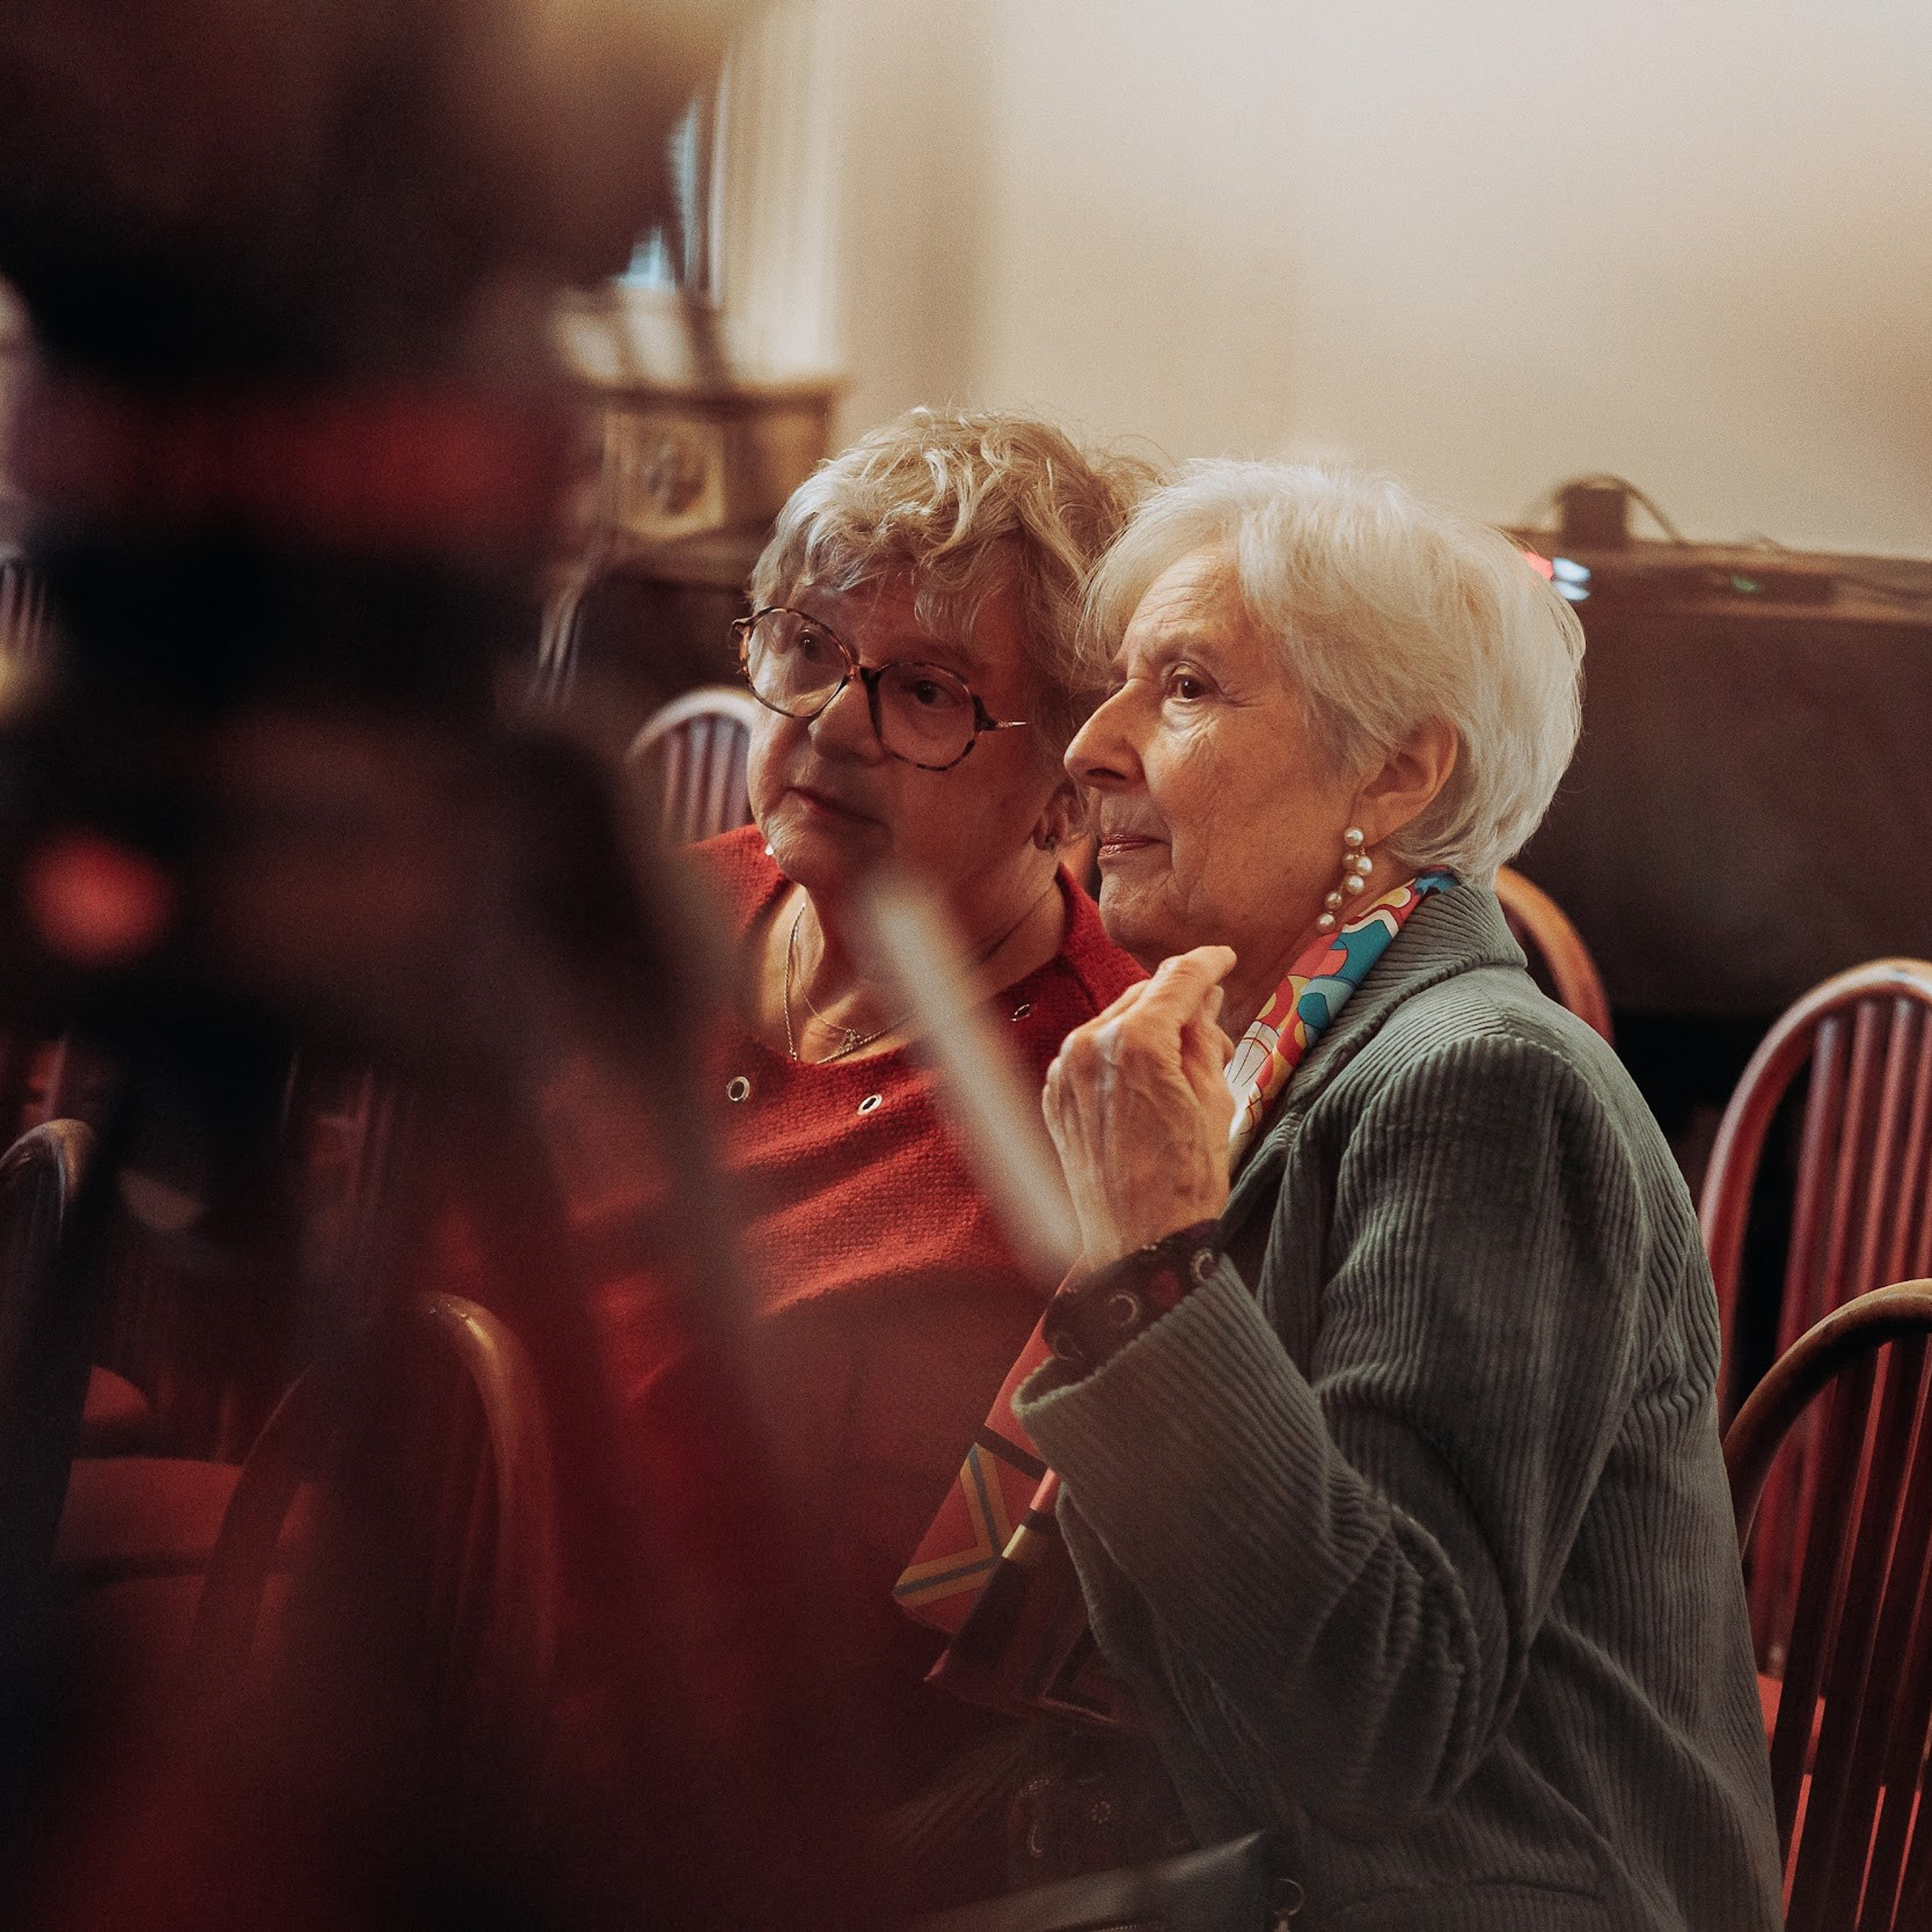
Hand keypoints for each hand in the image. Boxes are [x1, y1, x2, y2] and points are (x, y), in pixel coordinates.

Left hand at [1043, 946, 1237, 1264]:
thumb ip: (1203, 1040)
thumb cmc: (1185, 1183)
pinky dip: (1119, 1056)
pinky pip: (1091, 1054)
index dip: (1208, 963)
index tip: (1224, 959)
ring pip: (1115, 1022)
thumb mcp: (1215, 1101)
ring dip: (1148, 1030)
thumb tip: (1200, 1004)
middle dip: (1180, 1003)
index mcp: (1136, 1043)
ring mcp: (1065, 1072)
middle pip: (1144, 996)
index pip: (1178, 979)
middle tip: (1213, 1027)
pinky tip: (1146, 1086)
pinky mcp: (1055, 1096)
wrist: (1140, 1246)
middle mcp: (1089, 1047)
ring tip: (1182, 1068)